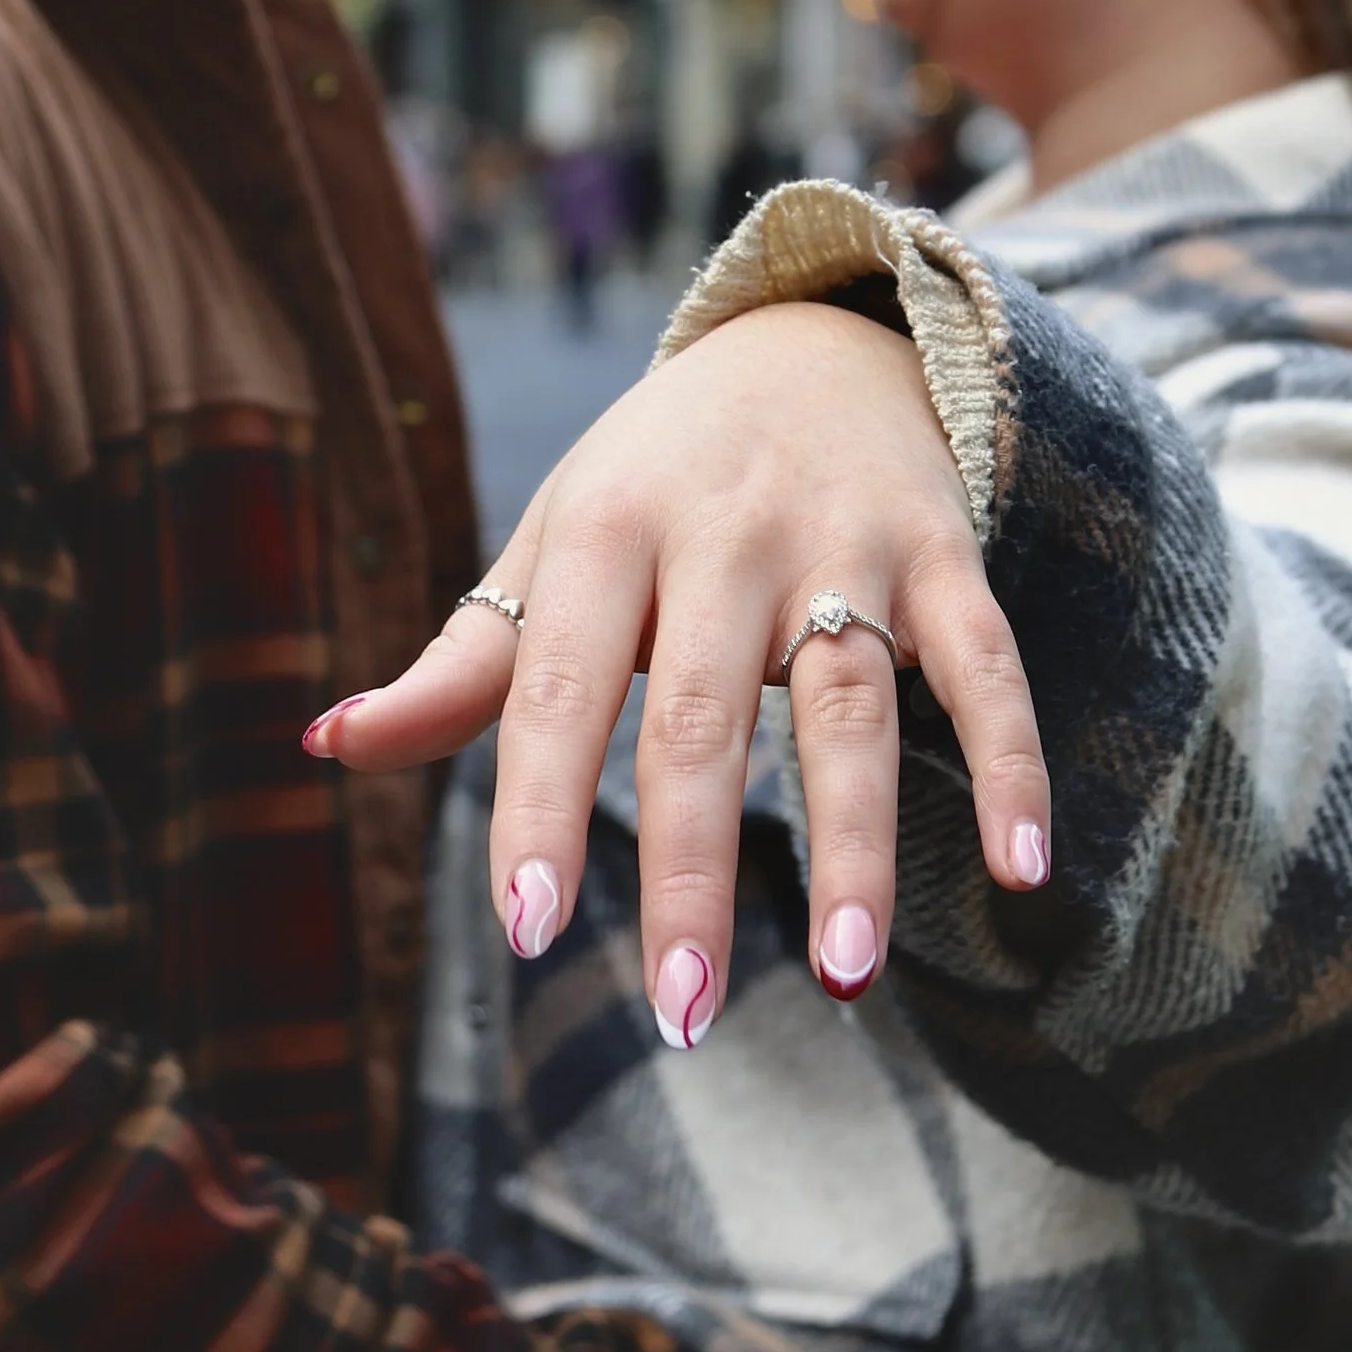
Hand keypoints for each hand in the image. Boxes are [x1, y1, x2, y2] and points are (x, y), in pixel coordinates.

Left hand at [308, 301, 1049, 1043]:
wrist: (820, 333)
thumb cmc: (658, 475)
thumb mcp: (553, 542)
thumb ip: (462, 662)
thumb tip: (326, 743)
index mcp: (604, 529)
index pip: (553, 684)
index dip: (534, 804)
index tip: (526, 929)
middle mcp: (722, 533)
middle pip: (697, 718)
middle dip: (692, 871)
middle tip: (683, 1018)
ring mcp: (843, 542)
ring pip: (847, 705)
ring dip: (853, 845)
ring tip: (845, 975)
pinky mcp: (945, 551)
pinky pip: (987, 665)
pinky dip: (1012, 761)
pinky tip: (1025, 872)